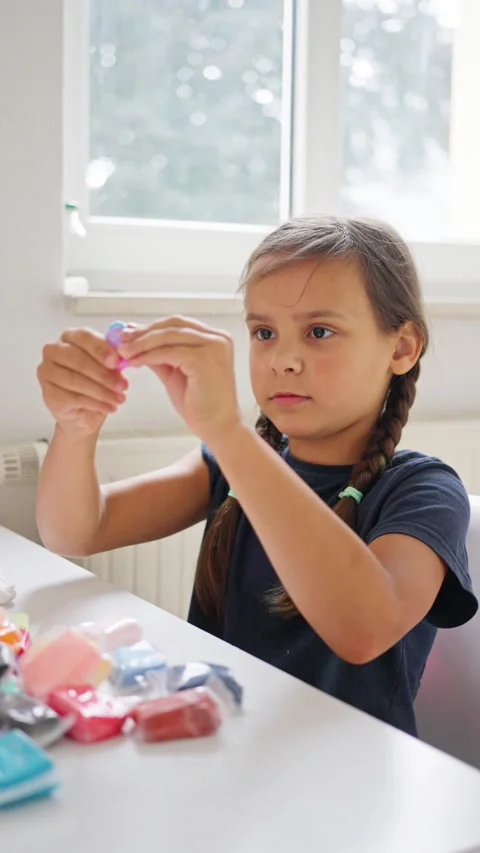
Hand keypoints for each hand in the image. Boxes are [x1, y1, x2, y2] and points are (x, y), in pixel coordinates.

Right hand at [37, 328, 128, 436]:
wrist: (83, 411)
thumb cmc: (95, 382)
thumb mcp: (108, 368)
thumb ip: (113, 360)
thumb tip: (123, 359)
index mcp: (69, 337)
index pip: (83, 336)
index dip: (101, 349)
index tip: (116, 362)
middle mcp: (53, 351)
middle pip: (78, 360)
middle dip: (103, 374)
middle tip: (122, 386)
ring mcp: (47, 372)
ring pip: (76, 380)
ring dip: (102, 391)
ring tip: (119, 399)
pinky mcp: (48, 394)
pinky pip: (74, 398)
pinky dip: (95, 403)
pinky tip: (109, 407)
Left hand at [118, 316, 242, 445]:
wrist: (217, 427)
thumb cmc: (200, 404)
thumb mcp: (175, 372)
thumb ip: (159, 355)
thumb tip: (135, 339)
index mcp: (214, 338)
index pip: (178, 324)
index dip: (151, 327)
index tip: (129, 333)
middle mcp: (218, 338)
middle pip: (173, 325)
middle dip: (144, 332)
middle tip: (122, 340)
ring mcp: (214, 347)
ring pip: (169, 337)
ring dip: (142, 343)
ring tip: (123, 352)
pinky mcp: (205, 360)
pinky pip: (169, 353)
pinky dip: (148, 356)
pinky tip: (135, 363)